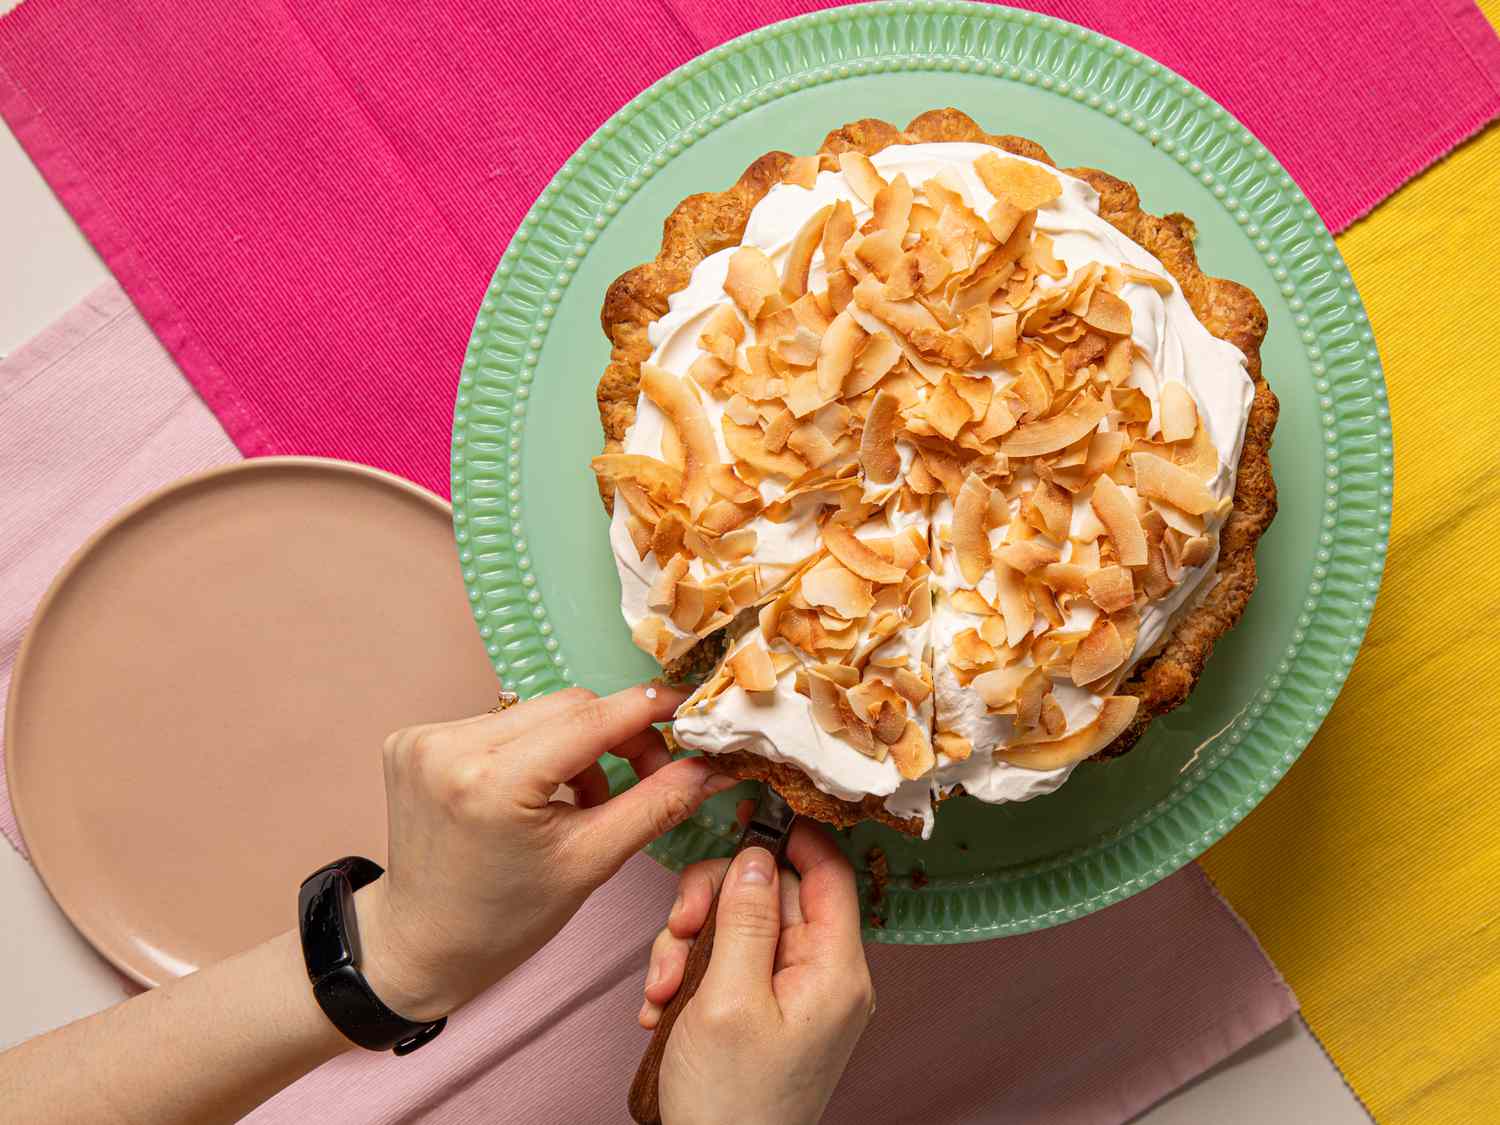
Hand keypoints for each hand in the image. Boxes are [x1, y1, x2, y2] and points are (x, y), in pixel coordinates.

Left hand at [355, 685, 737, 1020]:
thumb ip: (657, 805)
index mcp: (493, 782)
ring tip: (579, 799)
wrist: (421, 946)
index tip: (690, 707)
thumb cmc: (505, 920)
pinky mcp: (412, 740)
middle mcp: (449, 748)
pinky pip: (500, 722)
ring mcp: (424, 740)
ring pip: (537, 711)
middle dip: (616, 734)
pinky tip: (532, 791)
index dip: (650, 708)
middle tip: (646, 773)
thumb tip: (714, 766)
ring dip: (572, 744)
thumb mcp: (591, 863)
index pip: (593, 719)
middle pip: (568, 706)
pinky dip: (531, 748)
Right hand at [642, 823, 874, 1124]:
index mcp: (835, 971)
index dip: (789, 837)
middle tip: (679, 930)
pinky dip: (690, 976)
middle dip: (713, 904)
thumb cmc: (730, 1104)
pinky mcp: (764, 1014)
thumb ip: (744, 918)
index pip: (829, 872)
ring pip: (740, 927)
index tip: (745, 817)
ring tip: (661, 987)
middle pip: (772, 895)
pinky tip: (662, 1006)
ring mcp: (794, 998)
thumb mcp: (727, 998)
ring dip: (689, 944)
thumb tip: (757, 854)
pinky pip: (728, 966)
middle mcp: (824, 979)